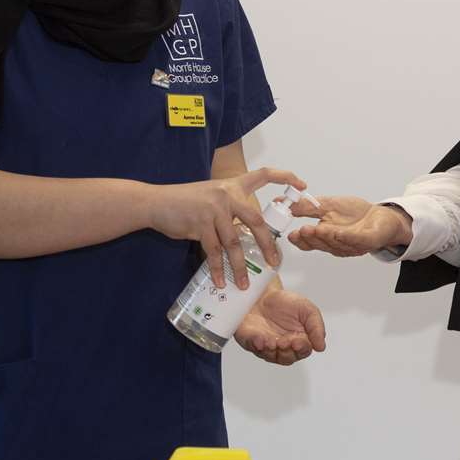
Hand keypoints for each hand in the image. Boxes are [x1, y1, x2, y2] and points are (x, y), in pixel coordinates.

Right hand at [145, 167, 304, 289]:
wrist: (156, 202)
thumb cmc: (185, 201)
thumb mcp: (211, 195)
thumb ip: (230, 208)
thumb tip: (248, 232)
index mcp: (232, 185)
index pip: (264, 175)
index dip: (286, 178)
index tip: (302, 185)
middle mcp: (227, 195)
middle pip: (257, 221)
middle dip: (268, 245)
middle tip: (274, 262)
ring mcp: (214, 209)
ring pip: (235, 243)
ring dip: (240, 266)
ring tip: (244, 283)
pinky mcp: (200, 224)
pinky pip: (214, 252)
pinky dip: (218, 268)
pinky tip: (222, 281)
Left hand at [235, 288, 326, 365]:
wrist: (265, 292)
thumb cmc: (286, 303)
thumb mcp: (307, 309)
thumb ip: (316, 327)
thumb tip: (321, 346)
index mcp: (298, 341)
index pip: (302, 351)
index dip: (301, 348)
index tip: (298, 341)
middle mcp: (282, 347)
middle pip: (287, 357)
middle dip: (286, 351)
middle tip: (284, 341)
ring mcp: (265, 346)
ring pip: (269, 356)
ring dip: (271, 351)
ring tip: (272, 342)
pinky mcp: (249, 340)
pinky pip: (252, 346)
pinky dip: (256, 344)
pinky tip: (260, 340)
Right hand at [287, 195, 412, 256]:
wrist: (380, 216)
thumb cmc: (354, 213)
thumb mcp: (326, 205)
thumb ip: (305, 206)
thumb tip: (283, 203)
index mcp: (324, 238)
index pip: (308, 243)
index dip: (299, 240)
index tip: (290, 233)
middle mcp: (336, 246)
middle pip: (321, 244)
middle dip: (311, 238)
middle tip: (302, 231)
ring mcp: (352, 245)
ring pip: (337, 244)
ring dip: (327, 237)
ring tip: (317, 229)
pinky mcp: (369, 241)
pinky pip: (357, 240)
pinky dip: (347, 237)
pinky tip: (339, 232)